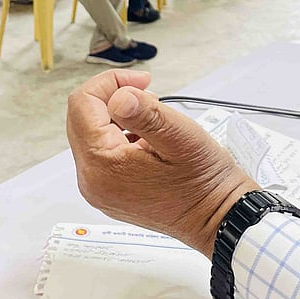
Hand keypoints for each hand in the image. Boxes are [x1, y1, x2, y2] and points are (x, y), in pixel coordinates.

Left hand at [67, 70, 258, 257]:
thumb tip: (119, 96)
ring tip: (153, 119)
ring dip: (118, 115)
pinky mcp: (109, 191)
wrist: (216, 217)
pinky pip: (102, 151)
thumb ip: (146, 114)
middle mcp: (92, 181)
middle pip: (82, 117)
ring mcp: (98, 189)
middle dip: (113, 96)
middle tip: (149, 94)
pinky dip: (120, 134)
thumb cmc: (203, 182)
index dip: (111, 82)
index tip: (142, 81)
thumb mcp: (180, 138)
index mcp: (102, 166)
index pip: (83, 103)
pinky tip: (147, 138)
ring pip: (91, 132)